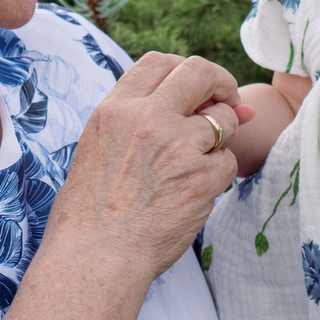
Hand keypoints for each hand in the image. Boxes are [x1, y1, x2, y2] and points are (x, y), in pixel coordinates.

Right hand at [46, 52, 242, 280]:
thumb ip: (140, 120)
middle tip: (227, 103)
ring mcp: (177, 147)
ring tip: (196, 165)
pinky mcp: (202, 179)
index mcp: (116, 109)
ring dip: (221, 137)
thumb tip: (199, 102)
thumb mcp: (99, 148)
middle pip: (200, 73)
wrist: (96, 257)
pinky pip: (228, 162)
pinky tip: (194, 192)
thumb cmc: (91, 210)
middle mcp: (147, 119)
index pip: (159, 62)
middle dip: (221, 84)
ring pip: (225, 120)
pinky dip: (218, 174)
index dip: (184, 71)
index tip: (194, 90)